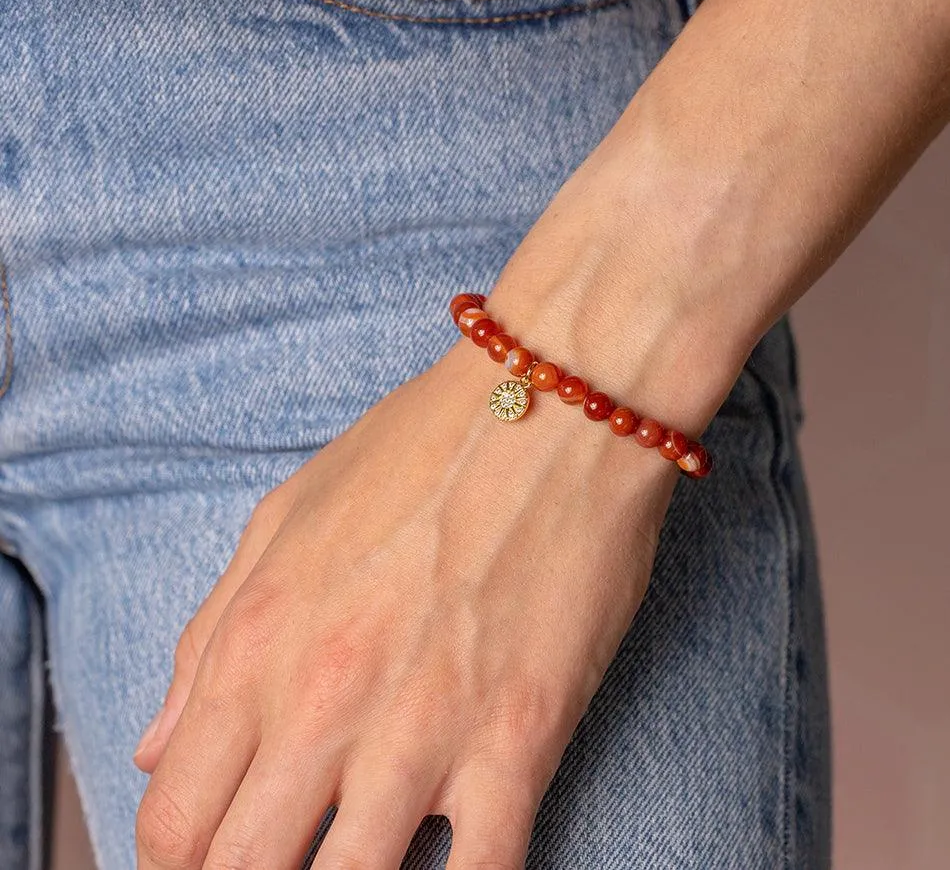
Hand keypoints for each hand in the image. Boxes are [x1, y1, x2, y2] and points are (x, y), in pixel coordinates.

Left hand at [130, 332, 680, 869]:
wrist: (551, 409)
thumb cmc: (418, 449)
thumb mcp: (285, 516)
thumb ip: (209, 636)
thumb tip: (155, 746)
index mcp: (259, 643)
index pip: (174, 819)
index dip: (180, 863)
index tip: (214, 858)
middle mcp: (325, 701)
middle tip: (284, 860)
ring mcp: (425, 729)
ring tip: (362, 858)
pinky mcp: (520, 739)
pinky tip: (456, 863)